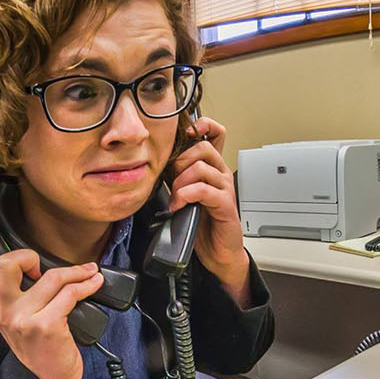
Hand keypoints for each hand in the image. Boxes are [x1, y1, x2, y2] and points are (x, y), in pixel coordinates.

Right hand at [0, 216, 103, 378]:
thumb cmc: (40, 350)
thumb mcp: (18, 322)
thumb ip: (18, 296)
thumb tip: (39, 266)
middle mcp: (4, 312)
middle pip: (6, 264)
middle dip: (27, 255)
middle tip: (41, 266)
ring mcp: (24, 318)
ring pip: (51, 277)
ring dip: (76, 272)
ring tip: (88, 274)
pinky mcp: (47, 325)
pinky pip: (70, 293)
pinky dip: (87, 284)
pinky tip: (94, 283)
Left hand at [168, 115, 251, 304]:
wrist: (218, 252)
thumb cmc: (200, 223)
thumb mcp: (183, 193)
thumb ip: (175, 176)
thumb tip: (154, 162)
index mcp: (212, 167)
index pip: (216, 133)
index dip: (203, 126)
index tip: (186, 134)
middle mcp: (221, 173)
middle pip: (202, 147)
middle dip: (181, 161)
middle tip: (172, 180)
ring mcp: (225, 188)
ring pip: (201, 167)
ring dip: (181, 181)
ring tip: (175, 198)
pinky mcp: (225, 204)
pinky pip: (204, 190)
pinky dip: (186, 195)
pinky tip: (179, 206)